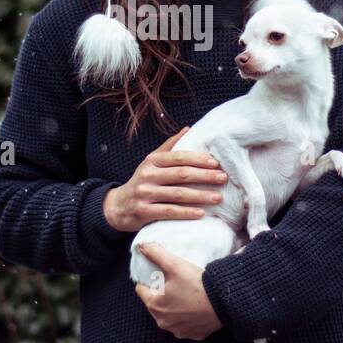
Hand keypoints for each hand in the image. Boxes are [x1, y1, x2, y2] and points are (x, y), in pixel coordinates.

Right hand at [102, 126, 227, 233]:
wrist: (118, 206)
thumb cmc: (142, 181)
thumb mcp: (151, 162)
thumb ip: (169, 146)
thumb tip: (188, 128)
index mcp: (152, 161)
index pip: (178, 157)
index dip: (198, 159)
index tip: (216, 163)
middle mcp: (148, 175)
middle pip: (181, 174)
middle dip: (204, 176)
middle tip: (223, 178)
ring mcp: (145, 193)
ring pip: (177, 194)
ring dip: (200, 196)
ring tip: (218, 197)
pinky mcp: (144, 211)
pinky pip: (169, 211)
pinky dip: (186, 212)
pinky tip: (201, 213)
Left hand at [133, 243, 223, 340]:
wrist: (223, 302)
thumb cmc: (196, 284)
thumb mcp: (174, 264)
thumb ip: (155, 254)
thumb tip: (141, 246)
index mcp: (154, 305)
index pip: (141, 289)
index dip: (149, 280)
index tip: (159, 276)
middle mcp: (163, 322)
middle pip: (155, 304)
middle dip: (161, 295)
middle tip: (174, 284)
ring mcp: (178, 330)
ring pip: (169, 316)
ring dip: (173, 308)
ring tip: (185, 295)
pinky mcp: (193, 335)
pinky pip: (185, 325)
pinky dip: (188, 318)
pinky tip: (195, 308)